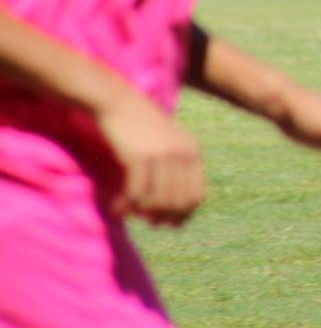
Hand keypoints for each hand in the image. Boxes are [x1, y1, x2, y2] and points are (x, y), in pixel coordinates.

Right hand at [95, 91, 204, 226]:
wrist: (117, 102)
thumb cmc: (139, 126)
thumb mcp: (166, 143)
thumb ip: (174, 169)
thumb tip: (172, 209)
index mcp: (193, 151)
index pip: (196, 195)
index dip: (184, 215)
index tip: (169, 225)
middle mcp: (182, 154)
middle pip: (178, 203)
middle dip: (163, 218)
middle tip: (148, 223)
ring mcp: (162, 155)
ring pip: (158, 202)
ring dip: (142, 214)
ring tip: (128, 215)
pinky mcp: (139, 157)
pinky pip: (136, 195)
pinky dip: (126, 207)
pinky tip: (116, 210)